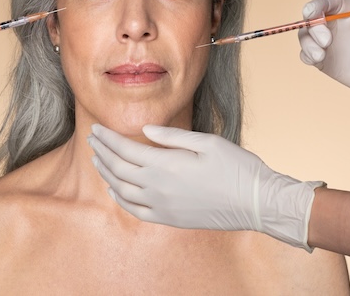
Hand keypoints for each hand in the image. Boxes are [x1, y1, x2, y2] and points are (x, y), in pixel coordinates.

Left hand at [88, 123, 322, 250]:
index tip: (97, 129)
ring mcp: (163, 207)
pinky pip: (136, 211)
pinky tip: (115, 190)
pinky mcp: (170, 219)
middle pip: (118, 169)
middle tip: (93, 139)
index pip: (125, 149)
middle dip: (102, 152)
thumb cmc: (236, 167)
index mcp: (167, 165)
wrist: (256, 202)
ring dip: (106, 174)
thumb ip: (172, 137)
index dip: (108, 139)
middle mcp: (159, 188)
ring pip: (122, 190)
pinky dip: (120, 199)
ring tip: (98, 160)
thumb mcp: (207, 142)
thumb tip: (145, 130)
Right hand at [299, 0, 349, 139]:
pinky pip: (309, 56)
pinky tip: (316, 59)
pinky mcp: (331, 65)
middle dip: (312, 27)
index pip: (330, 3)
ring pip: (307, 37)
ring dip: (306, 42)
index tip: (311, 12)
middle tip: (326, 41)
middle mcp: (342, 27)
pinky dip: (306, 55)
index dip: (317, 4)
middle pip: (313, 20)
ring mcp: (335, 46)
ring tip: (320, 55)